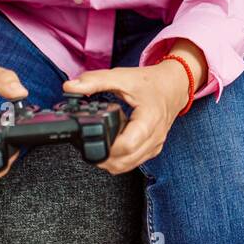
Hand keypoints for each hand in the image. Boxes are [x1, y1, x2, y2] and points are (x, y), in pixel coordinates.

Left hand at [62, 54, 196, 174]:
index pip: (126, 146)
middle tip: (88, 143)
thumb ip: (95, 81)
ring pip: (128, 166)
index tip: (91, 137)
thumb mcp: (122, 77)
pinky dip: (120, 159)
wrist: (174, 85)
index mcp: (149, 120)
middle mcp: (155, 137)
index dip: (105, 146)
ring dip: (110, 160)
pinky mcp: (153, 149)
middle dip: (102, 157)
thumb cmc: (150, 82)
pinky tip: (114, 144)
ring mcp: (155, 145)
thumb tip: (69, 87)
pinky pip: (134, 162)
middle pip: (124, 162)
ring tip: (100, 142)